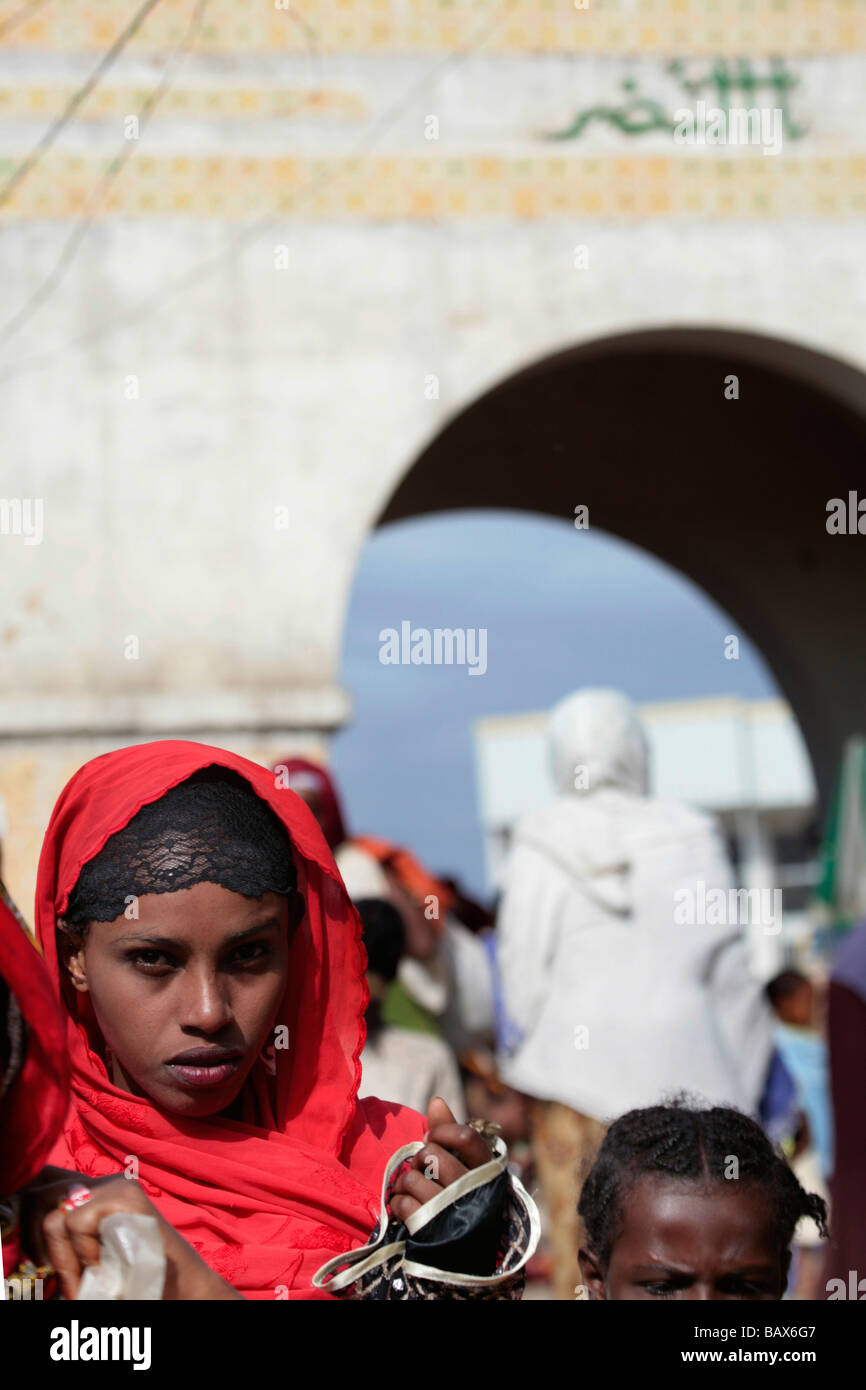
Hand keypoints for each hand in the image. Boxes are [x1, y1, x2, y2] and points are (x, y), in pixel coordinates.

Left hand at [25, 1170, 241, 1300]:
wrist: (178, 1283)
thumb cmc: (133, 1273)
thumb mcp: (91, 1250)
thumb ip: (67, 1235)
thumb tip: (26, 1229)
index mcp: (93, 1190)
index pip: (44, 1184)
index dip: (30, 1215)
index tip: (41, 1258)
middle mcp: (102, 1181)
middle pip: (40, 1197)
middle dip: (41, 1244)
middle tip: (61, 1278)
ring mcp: (115, 1185)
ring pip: (55, 1215)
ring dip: (64, 1258)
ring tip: (85, 1279)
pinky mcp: (124, 1196)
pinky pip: (76, 1222)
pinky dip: (83, 1253)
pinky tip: (103, 1265)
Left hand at [389, 1097, 492, 1221]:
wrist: (467, 1252)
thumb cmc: (465, 1196)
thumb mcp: (466, 1165)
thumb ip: (451, 1133)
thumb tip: (436, 1100)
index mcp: (486, 1172)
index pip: (467, 1137)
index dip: (443, 1131)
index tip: (432, 1138)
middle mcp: (473, 1192)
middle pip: (433, 1155)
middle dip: (420, 1158)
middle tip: (422, 1166)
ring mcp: (452, 1213)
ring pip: (413, 1179)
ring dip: (405, 1181)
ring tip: (411, 1186)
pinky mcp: (431, 1231)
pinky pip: (402, 1203)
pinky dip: (398, 1202)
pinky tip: (406, 1206)